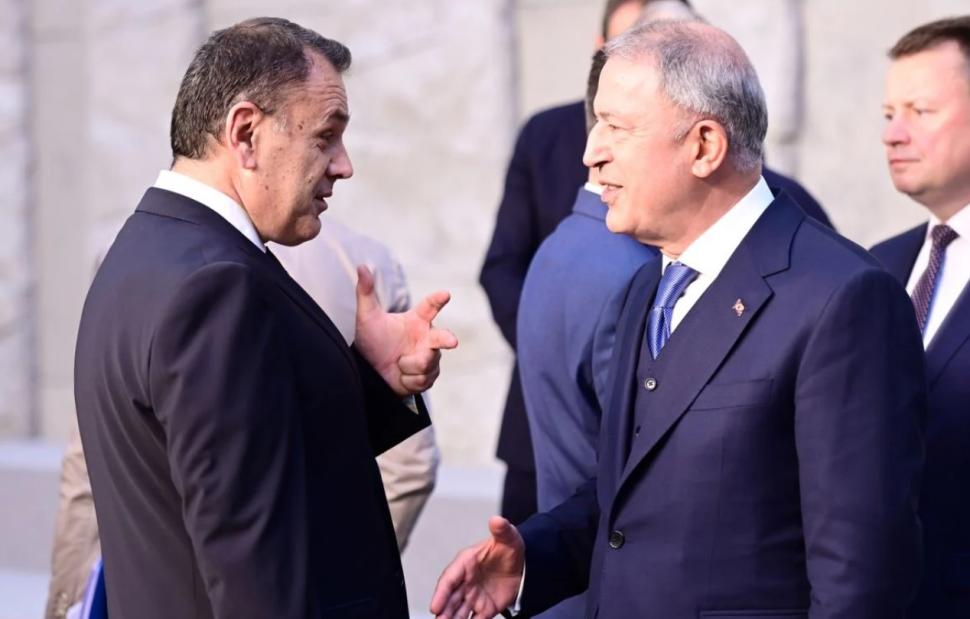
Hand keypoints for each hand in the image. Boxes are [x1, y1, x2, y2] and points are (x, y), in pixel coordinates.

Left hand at [354, 266, 457, 394]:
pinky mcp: (429, 376)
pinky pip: (422, 379)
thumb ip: (366, 292)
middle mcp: (427, 338)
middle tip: (452, 341)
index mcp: (417, 320)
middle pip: (442, 338)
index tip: (445, 294)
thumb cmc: (372, 340)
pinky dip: (408, 379)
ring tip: (397, 363)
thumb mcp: (367, 317)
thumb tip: (361, 266)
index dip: (438, 300)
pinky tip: (401, 375)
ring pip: (427, 362)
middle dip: (447, 339)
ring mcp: (430, 357)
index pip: (430, 307)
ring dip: (408, 366)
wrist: (369, 370)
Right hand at [430, 516, 524, 618]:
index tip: (435, 607)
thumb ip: (502, 530)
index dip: (441, 593)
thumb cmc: (509, 549)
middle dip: (443, 611)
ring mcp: (474, 596)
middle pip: (450, 599)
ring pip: (459, 611)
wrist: (523, 565)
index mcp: (466, 563)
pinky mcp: (485, 609)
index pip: (450, 579)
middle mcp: (466, 581)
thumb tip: (496, 519)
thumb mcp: (509, 538)